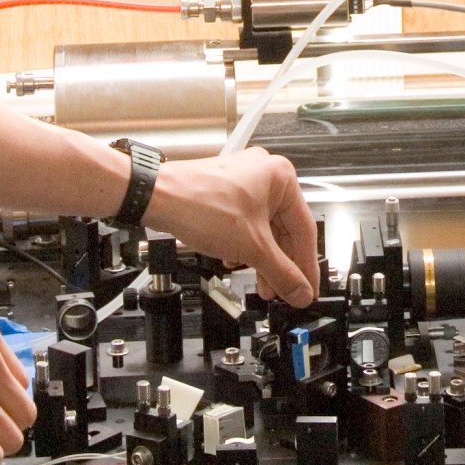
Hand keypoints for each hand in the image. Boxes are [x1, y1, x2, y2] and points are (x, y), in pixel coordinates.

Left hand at [145, 150, 318, 305]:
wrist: (157, 198)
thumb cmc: (199, 205)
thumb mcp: (251, 247)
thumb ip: (282, 273)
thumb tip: (300, 290)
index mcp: (281, 177)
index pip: (305, 229)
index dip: (307, 265)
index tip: (307, 288)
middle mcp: (264, 174)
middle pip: (283, 230)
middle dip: (281, 264)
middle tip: (285, 291)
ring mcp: (244, 180)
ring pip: (264, 228)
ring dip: (262, 258)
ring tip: (262, 283)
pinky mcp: (226, 190)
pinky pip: (246, 222)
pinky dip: (246, 245)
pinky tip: (237, 262)